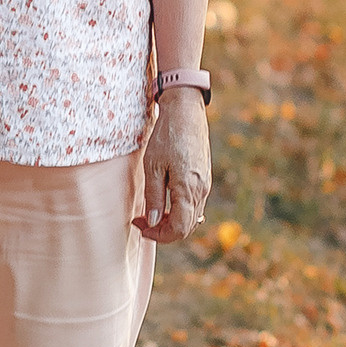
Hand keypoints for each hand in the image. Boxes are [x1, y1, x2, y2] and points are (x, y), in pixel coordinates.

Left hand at [136, 87, 209, 243]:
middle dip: (163, 231)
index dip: (158, 235)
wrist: (186, 112)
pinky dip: (179, 211)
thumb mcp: (152, 167)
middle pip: (186, 227)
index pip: (179, 228)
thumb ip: (153, 197)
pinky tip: (165, 203)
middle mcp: (201, 191)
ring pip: (192, 217)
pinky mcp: (204, 178)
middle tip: (141, 221)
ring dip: (171, 221)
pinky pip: (195, 205)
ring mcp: (205, 185)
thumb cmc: (167, 136)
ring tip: (151, 212)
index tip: (140, 226)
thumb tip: (152, 222)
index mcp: (188, 190)